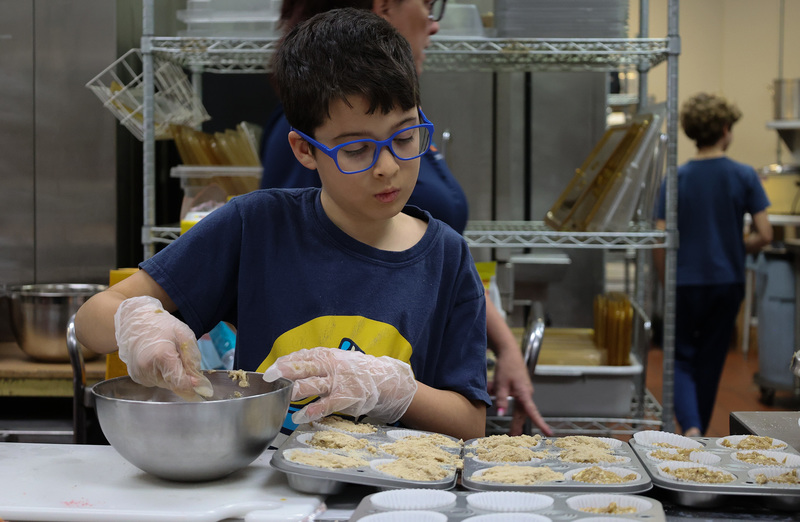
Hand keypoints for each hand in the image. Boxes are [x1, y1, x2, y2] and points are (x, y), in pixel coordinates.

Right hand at [114, 296, 212, 400]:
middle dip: (183, 378)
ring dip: (172, 376)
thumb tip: (198, 382)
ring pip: (165, 384)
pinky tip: (159, 360)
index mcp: (161, 355)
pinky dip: (162, 375)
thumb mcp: (185, 335)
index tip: (202, 385)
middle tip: (182, 359)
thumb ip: (192, 359)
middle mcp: (147, 368)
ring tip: (168, 356)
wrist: (135, 321)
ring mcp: (140, 373)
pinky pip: (155, 381)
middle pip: (174, 384)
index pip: (180, 383)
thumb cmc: (162, 325)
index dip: (193, 386)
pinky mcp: (136, 376)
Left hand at [263, 348, 417, 424]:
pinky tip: (300, 416)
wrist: (381, 378)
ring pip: (314, 385)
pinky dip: (313, 410)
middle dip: (285, 372)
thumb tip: (284, 365)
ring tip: (283, 396)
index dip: (283, 363)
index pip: (300, 357)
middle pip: (304, 368)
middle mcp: (330, 366)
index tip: (268, 370)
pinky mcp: (346, 398)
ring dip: (296, 390)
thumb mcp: (332, 359)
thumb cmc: (351, 370)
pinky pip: (327, 405)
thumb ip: (311, 362)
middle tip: (269, 377)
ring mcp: (338, 382)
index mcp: (325, 355)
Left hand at [491, 346, 552, 435]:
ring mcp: (523, 391)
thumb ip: (502, 399)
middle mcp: (526, 394)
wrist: (509, 352)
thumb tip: (502, 414)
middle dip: (518, 425)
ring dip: (511, 414)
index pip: (533, 412)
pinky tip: (495, 393)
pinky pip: (514, 399)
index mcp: (524, 393)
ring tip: (508, 423)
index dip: (540, 423)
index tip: (548, 432)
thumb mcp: (501, 383)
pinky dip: (506, 401)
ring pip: (518, 407)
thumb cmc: (507, 366)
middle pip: (523, 414)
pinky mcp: (519, 388)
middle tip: (513, 437)